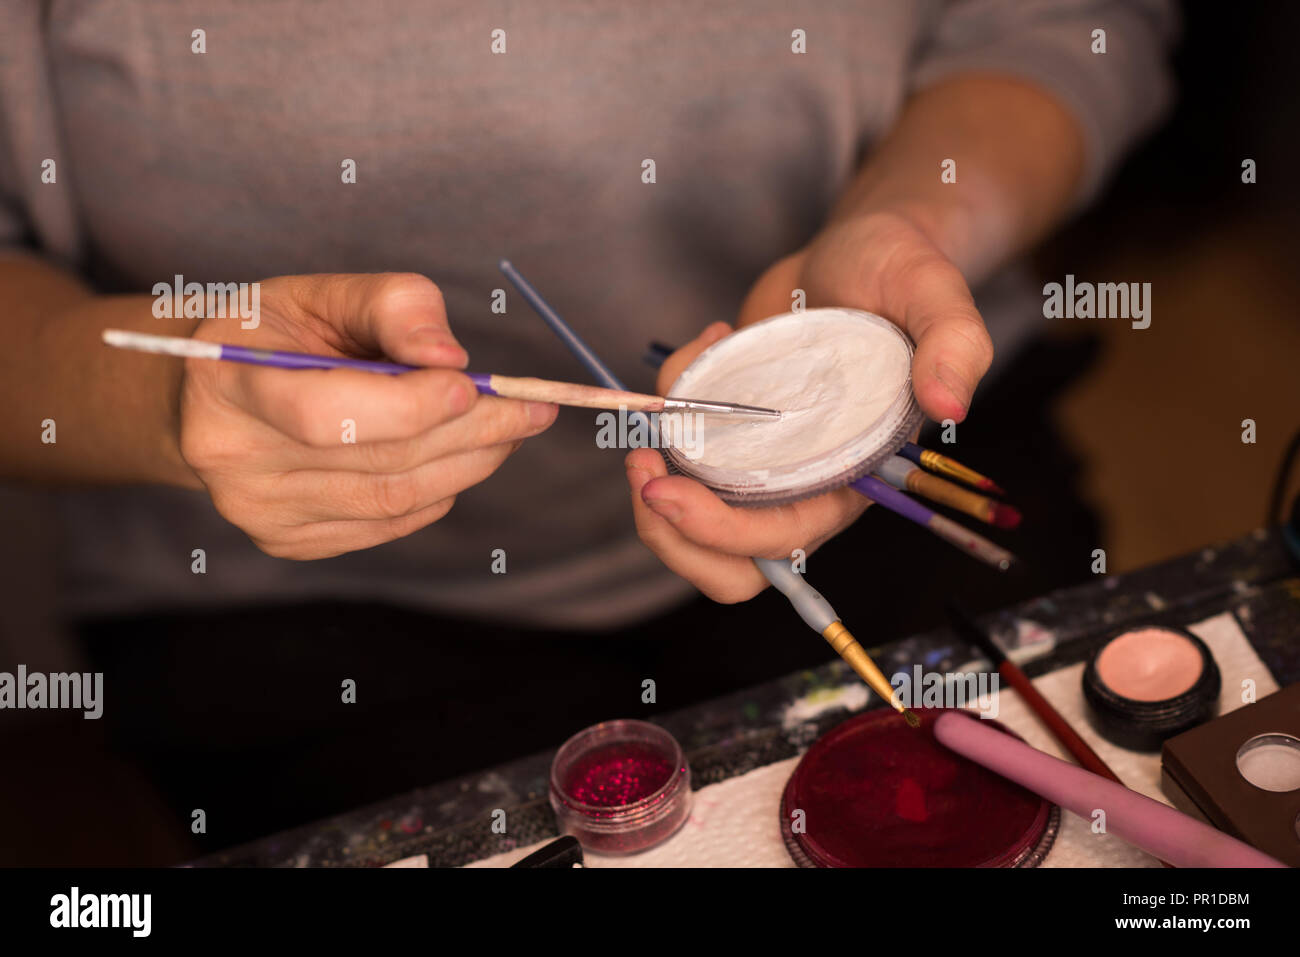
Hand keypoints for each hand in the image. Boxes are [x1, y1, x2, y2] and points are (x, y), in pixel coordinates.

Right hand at [179, 272, 556, 557]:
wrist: (209, 396)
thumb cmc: (278, 334)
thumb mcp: (323, 292)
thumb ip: (394, 306)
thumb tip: (451, 359)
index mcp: (229, 384)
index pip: (328, 414)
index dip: (412, 406)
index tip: (476, 386)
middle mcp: (235, 461)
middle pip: (378, 462)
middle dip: (471, 434)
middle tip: (533, 410)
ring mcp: (262, 512)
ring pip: (393, 500)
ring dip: (469, 464)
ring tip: (512, 429)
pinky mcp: (291, 542)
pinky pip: (389, 523)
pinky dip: (439, 490)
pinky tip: (461, 457)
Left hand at [626, 211, 992, 601]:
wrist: (861, 244)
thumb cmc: (902, 271)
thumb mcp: (936, 292)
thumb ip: (957, 344)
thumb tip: (948, 407)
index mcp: (847, 478)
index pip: (777, 542)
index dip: (716, 534)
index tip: (664, 489)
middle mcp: (799, 479)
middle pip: (726, 558)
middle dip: (668, 533)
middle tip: (642, 470)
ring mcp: (758, 452)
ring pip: (691, 514)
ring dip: (650, 482)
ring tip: (650, 419)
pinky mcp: (728, 419)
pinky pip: (680, 435)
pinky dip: (669, 394)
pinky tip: (708, 338)